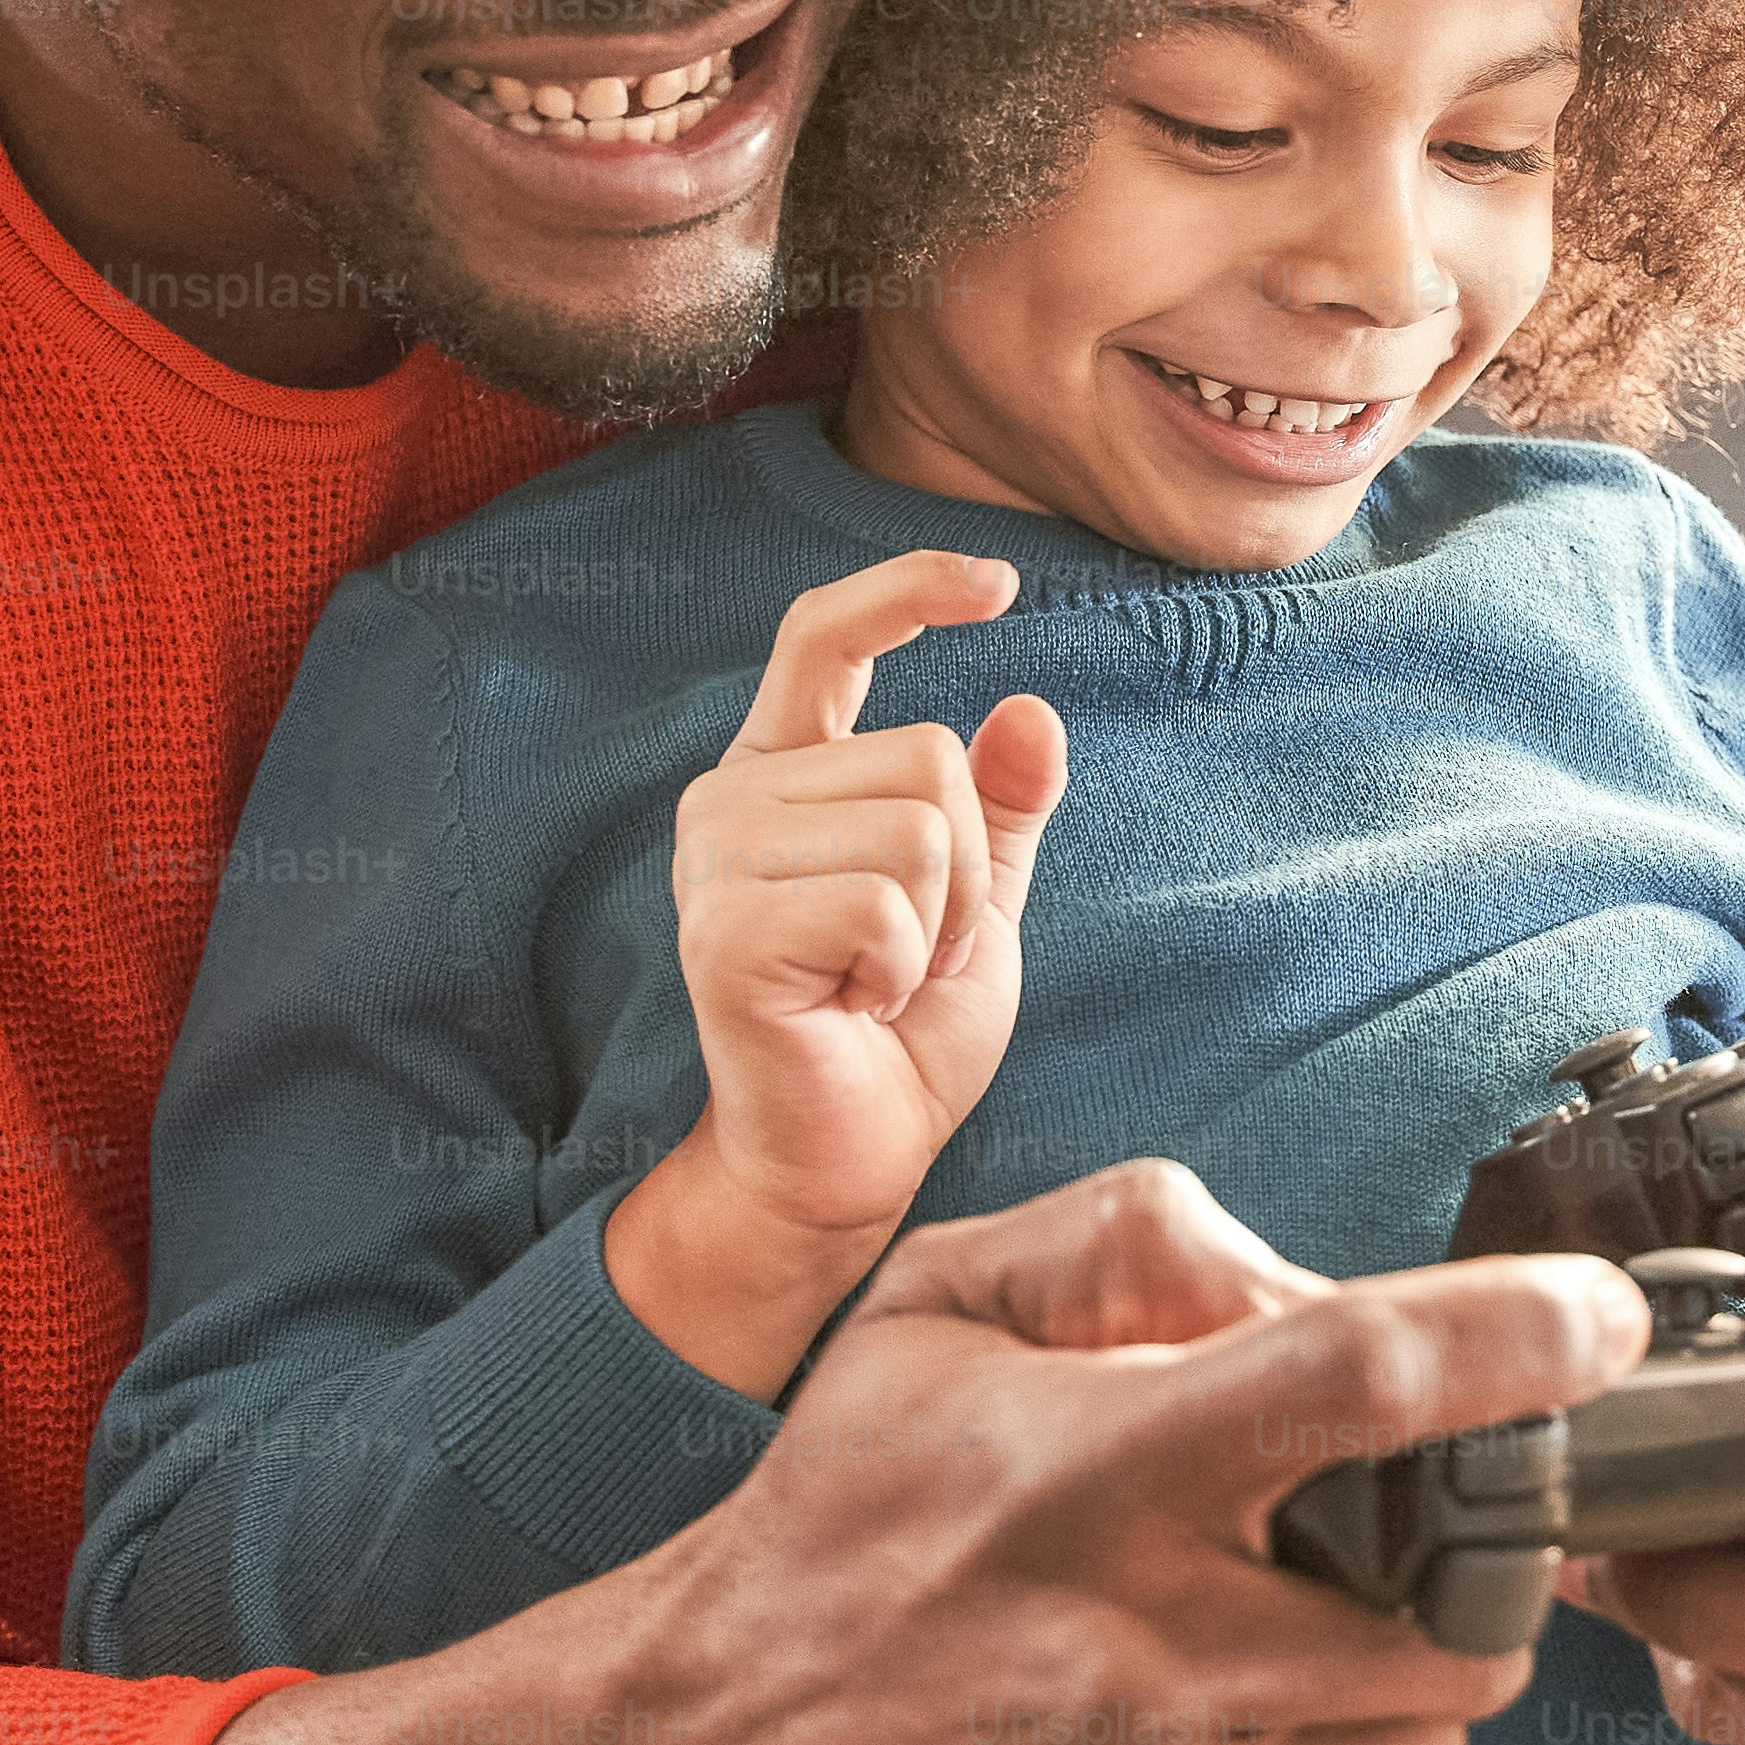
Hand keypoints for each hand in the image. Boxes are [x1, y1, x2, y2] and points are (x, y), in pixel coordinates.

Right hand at [190, 1164, 1648, 1744]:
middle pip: (1455, 1609)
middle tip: (1376, 1537)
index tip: (1603, 1319)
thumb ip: (1129, 1239)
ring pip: (1429, 1740)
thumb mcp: (941, 1308)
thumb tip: (1308, 1283)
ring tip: (1262, 1643)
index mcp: (1093, 1476)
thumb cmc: (847, 1515)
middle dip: (1457, 1566)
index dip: (1511, 1339)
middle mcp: (1142, 1658)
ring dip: (1388, 1678)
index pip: (1351, 1381)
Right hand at [614, 554, 1070, 1394]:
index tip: (999, 583)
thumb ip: (1001, 813)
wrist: (847, 1160)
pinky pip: (886, 900)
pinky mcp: (724, 931)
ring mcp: (715, 862)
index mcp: (783, 777)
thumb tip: (1030, 709)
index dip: (906, 589)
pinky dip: (908, 966)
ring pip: (918, 825)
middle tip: (909, 958)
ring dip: (941, 926)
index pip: (823, 636)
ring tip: (881, 985)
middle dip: (967, 872)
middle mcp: (731, 801)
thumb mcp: (976, 907)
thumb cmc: (901, 1038)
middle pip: (927, 755)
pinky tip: (855, 1008)